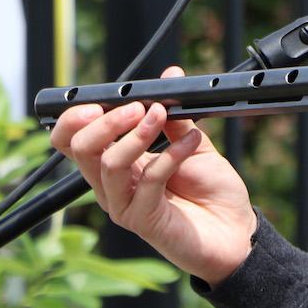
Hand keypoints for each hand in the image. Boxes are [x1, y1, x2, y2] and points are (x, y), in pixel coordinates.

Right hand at [48, 66, 257, 285]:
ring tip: (160, 116)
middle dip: (106, 121)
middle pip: (80, 149)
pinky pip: (148, 181)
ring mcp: (124, 205)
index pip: (72, 140)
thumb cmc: (211, 191)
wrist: (235, 231)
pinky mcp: (143, 220)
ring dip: (135, 135)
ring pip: (108, 164)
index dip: (74, 118)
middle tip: (136, 106)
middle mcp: (112, 185)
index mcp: (115, 163)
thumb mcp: (192, 143)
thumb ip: (176, 116)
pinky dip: (171, 155)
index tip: (99, 100)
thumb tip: (169, 77)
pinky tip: (192, 142)